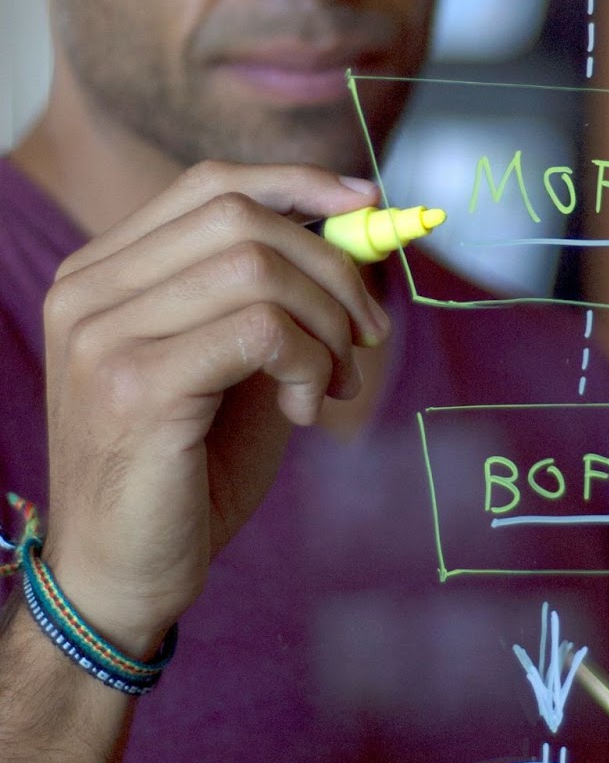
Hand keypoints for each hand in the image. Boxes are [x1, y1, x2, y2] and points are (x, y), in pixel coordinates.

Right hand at [39, 161, 386, 656]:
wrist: (121, 578)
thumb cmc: (185, 470)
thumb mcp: (233, 361)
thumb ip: (272, 295)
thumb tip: (357, 225)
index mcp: (102, 273)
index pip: (209, 186)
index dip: (297, 184)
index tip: (367, 205)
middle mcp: (88, 291)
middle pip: (240, 217)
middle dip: (330, 267)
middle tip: (366, 333)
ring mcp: (102, 335)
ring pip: (255, 268)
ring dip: (323, 323)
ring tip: (332, 383)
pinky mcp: (133, 386)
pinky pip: (259, 330)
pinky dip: (307, 361)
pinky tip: (305, 409)